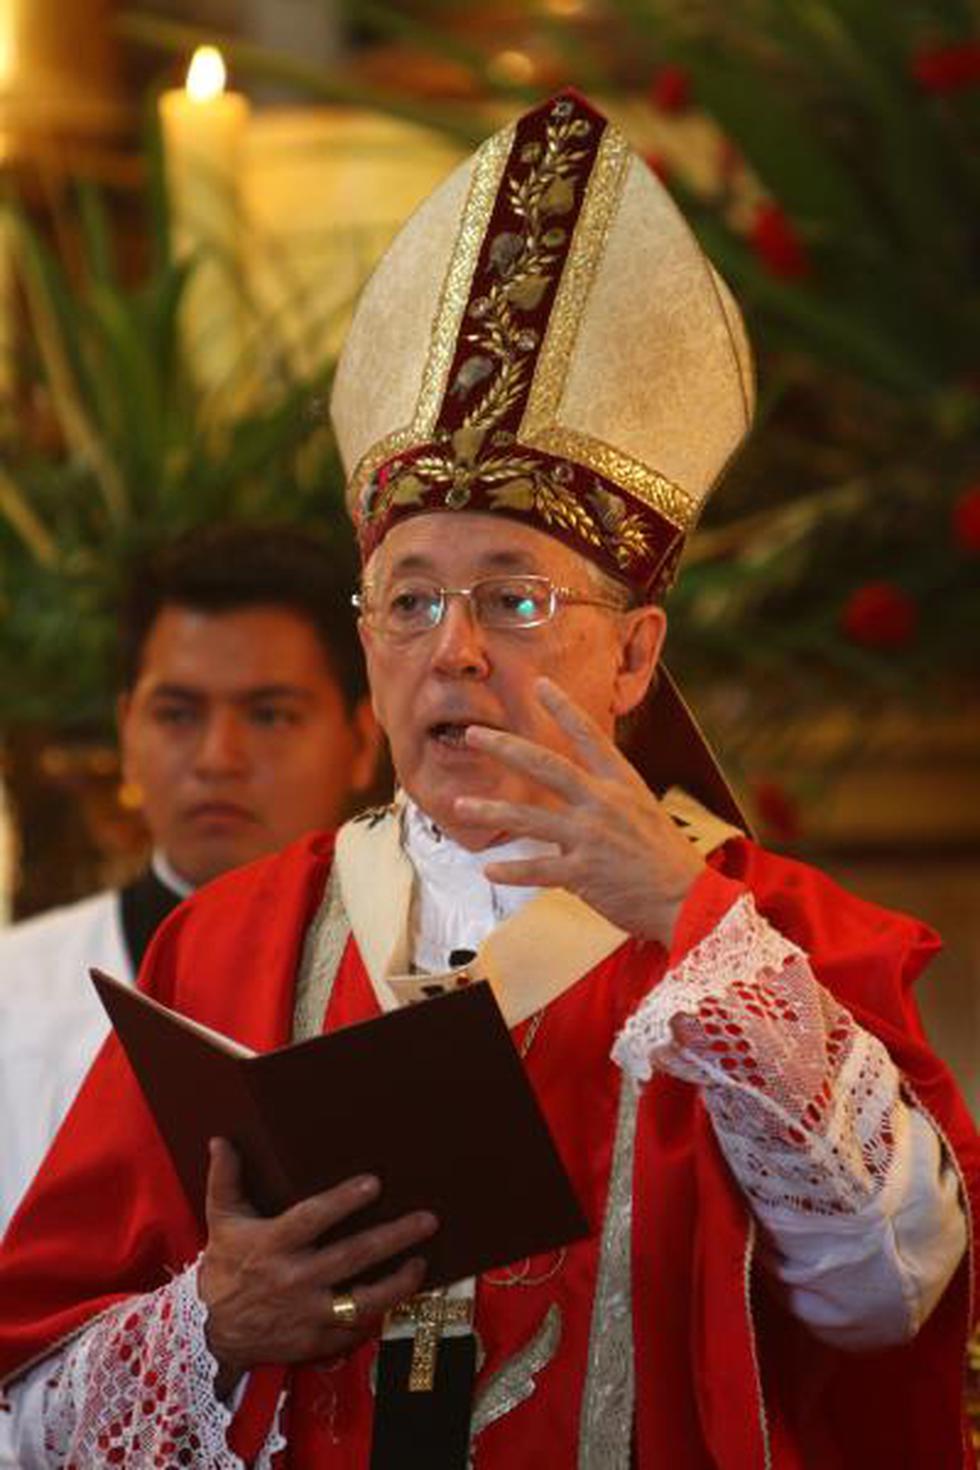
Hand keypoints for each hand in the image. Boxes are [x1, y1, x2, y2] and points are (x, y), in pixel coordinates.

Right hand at [198, 1138, 436, 1394]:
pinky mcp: (316, 1340)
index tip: (374, 1183)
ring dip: (398, 1281)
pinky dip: (379, 1312)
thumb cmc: (224, 1267)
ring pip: (362, 1298)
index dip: (343, 1201)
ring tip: (422, 1261)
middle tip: (427, 1219)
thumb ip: (226, 1178)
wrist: (211, 1332)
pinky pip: (354, 1327)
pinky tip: (401, 1294)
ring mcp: (307, 1313)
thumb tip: (221, 1139)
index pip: (312, 1218)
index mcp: (272, 1244)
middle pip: (351, 1256)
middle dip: (393, 1237)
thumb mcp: (222, 1220)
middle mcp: (294, 1278)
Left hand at [456, 677, 704, 946]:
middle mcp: (603, 802)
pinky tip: (489, 870)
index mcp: (621, 783)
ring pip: (529, 817)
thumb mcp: (642, 811)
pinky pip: (538, 869)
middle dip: (505, 747)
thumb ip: (606, 797)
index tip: (540, 684)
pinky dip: (512, 871)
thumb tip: (574, 791)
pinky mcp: (583, 873)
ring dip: (491, 810)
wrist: (687, 899)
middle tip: (473, 734)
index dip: (563, 708)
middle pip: (546, 765)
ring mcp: (591, 837)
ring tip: (460, 805)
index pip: (589, 735)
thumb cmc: (665, 857)